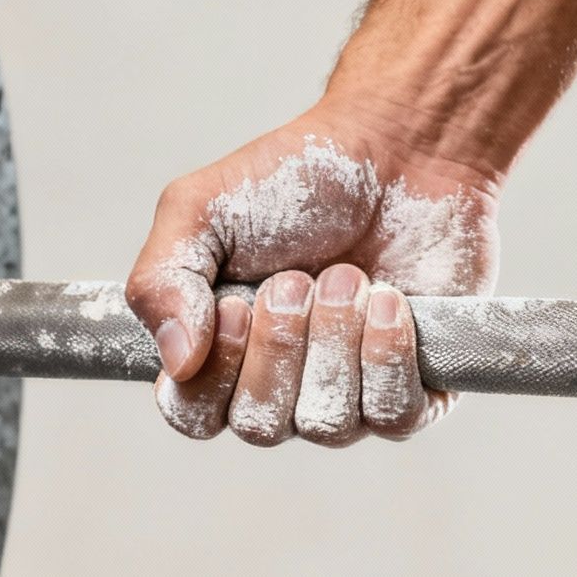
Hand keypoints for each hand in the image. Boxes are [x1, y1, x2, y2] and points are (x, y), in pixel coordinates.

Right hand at [127, 107, 499, 446]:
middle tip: (297, 278)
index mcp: (220, 355)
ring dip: (335, 340)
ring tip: (350, 275)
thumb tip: (175, 361)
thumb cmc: (298, 181)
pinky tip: (390, 301)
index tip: (232, 306)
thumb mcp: (202, 210)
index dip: (213, 372)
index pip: (193, 416)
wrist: (400, 150)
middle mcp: (282, 388)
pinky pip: (394, 415)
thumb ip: (161, 279)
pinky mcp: (415, 389)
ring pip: (328, 424)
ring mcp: (349, 396)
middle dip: (280, 345)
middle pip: (261, 425)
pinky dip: (387, 354)